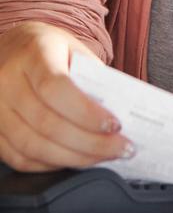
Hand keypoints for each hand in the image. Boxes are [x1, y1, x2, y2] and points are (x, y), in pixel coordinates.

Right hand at [0, 22, 131, 170]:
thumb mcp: (73, 49)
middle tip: (120, 148)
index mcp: (32, 55)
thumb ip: (92, 76)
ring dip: (73, 158)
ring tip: (103, 157)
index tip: (114, 124)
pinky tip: (73, 159)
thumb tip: (120, 110)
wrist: (10, 47)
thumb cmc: (49, 49)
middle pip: (46, 124)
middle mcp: (6, 82)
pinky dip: (49, 165)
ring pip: (32, 147)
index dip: (86, 112)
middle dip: (89, 143)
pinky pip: (18, 158)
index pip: (56, 88)